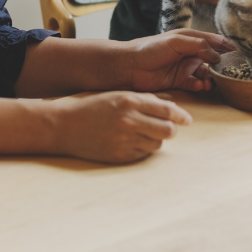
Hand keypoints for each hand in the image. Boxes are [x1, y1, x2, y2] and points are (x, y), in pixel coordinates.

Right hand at [52, 91, 192, 162]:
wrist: (65, 126)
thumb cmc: (93, 108)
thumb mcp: (119, 95)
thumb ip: (146, 100)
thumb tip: (172, 106)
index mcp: (130, 101)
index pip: (167, 110)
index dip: (180, 116)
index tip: (186, 120)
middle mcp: (129, 120)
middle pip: (167, 130)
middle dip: (169, 129)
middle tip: (165, 128)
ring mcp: (124, 140)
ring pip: (157, 144)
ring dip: (154, 140)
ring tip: (141, 134)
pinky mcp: (120, 156)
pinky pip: (143, 155)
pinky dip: (142, 149)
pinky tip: (130, 142)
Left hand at [127, 29, 233, 91]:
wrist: (130, 66)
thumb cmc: (150, 48)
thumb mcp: (176, 41)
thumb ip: (198, 45)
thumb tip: (217, 55)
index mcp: (190, 39)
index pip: (213, 41)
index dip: (225, 46)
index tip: (237, 53)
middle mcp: (190, 53)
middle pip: (212, 59)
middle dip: (220, 66)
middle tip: (227, 72)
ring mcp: (185, 67)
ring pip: (206, 74)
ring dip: (210, 78)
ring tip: (210, 82)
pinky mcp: (180, 81)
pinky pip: (196, 84)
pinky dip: (200, 86)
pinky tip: (199, 86)